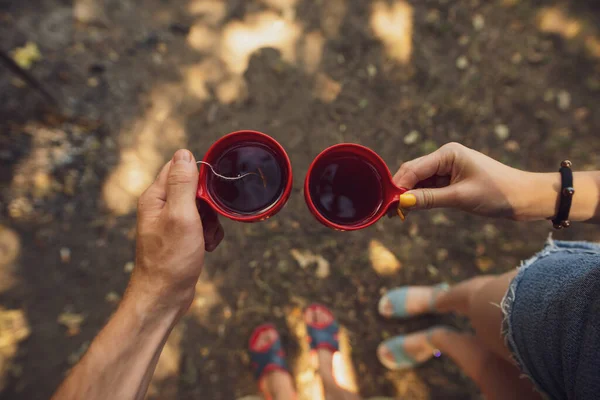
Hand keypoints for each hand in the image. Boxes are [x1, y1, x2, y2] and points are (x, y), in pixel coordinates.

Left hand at [129, 149, 224, 312]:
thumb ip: (183, 184)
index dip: (199, 178)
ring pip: (201, 208)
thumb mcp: (181, 216)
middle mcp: (160, 207)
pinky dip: (209, 234)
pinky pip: (201, 225)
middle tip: (207, 221)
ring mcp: (170, 223)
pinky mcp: (180, 237)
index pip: (179, 168)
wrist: (164, 297)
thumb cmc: (170, 260)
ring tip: (206, 239)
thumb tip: (184, 153)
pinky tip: (206, 247)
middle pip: (194, 188)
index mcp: (156, 197)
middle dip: (209, 204)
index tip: (210, 195)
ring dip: (211, 222)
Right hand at [394, 142, 533, 218]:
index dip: (398, 186)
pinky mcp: (451, 180)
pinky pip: (429, 188)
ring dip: (408, 196)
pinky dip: (419, 198)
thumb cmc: (499, 193)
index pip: (414, 168)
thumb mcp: (461, 197)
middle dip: (400, 191)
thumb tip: (402, 202)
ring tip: (395, 214)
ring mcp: (448, 168)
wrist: (526, 198)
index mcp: (448, 153)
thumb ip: (429, 199)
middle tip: (386, 211)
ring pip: (419, 182)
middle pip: (413, 173)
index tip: (386, 203)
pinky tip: (409, 210)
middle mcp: (445, 157)